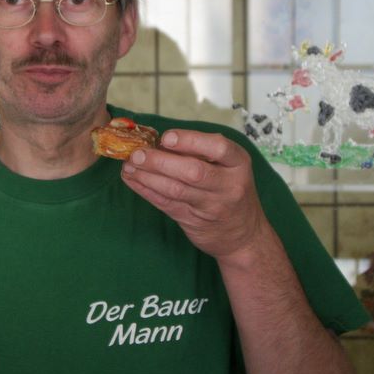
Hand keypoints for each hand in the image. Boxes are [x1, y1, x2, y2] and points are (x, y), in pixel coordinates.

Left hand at [121, 129, 265, 259]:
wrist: (244, 235)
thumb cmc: (230, 190)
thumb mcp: (228, 168)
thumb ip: (200, 153)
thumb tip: (158, 141)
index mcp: (238, 163)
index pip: (218, 147)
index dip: (190, 141)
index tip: (166, 138)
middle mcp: (229, 185)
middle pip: (193, 171)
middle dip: (160, 161)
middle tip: (137, 154)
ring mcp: (213, 206)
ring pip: (176, 190)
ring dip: (148, 176)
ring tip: (128, 165)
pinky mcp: (195, 221)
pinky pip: (167, 204)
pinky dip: (146, 191)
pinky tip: (132, 180)